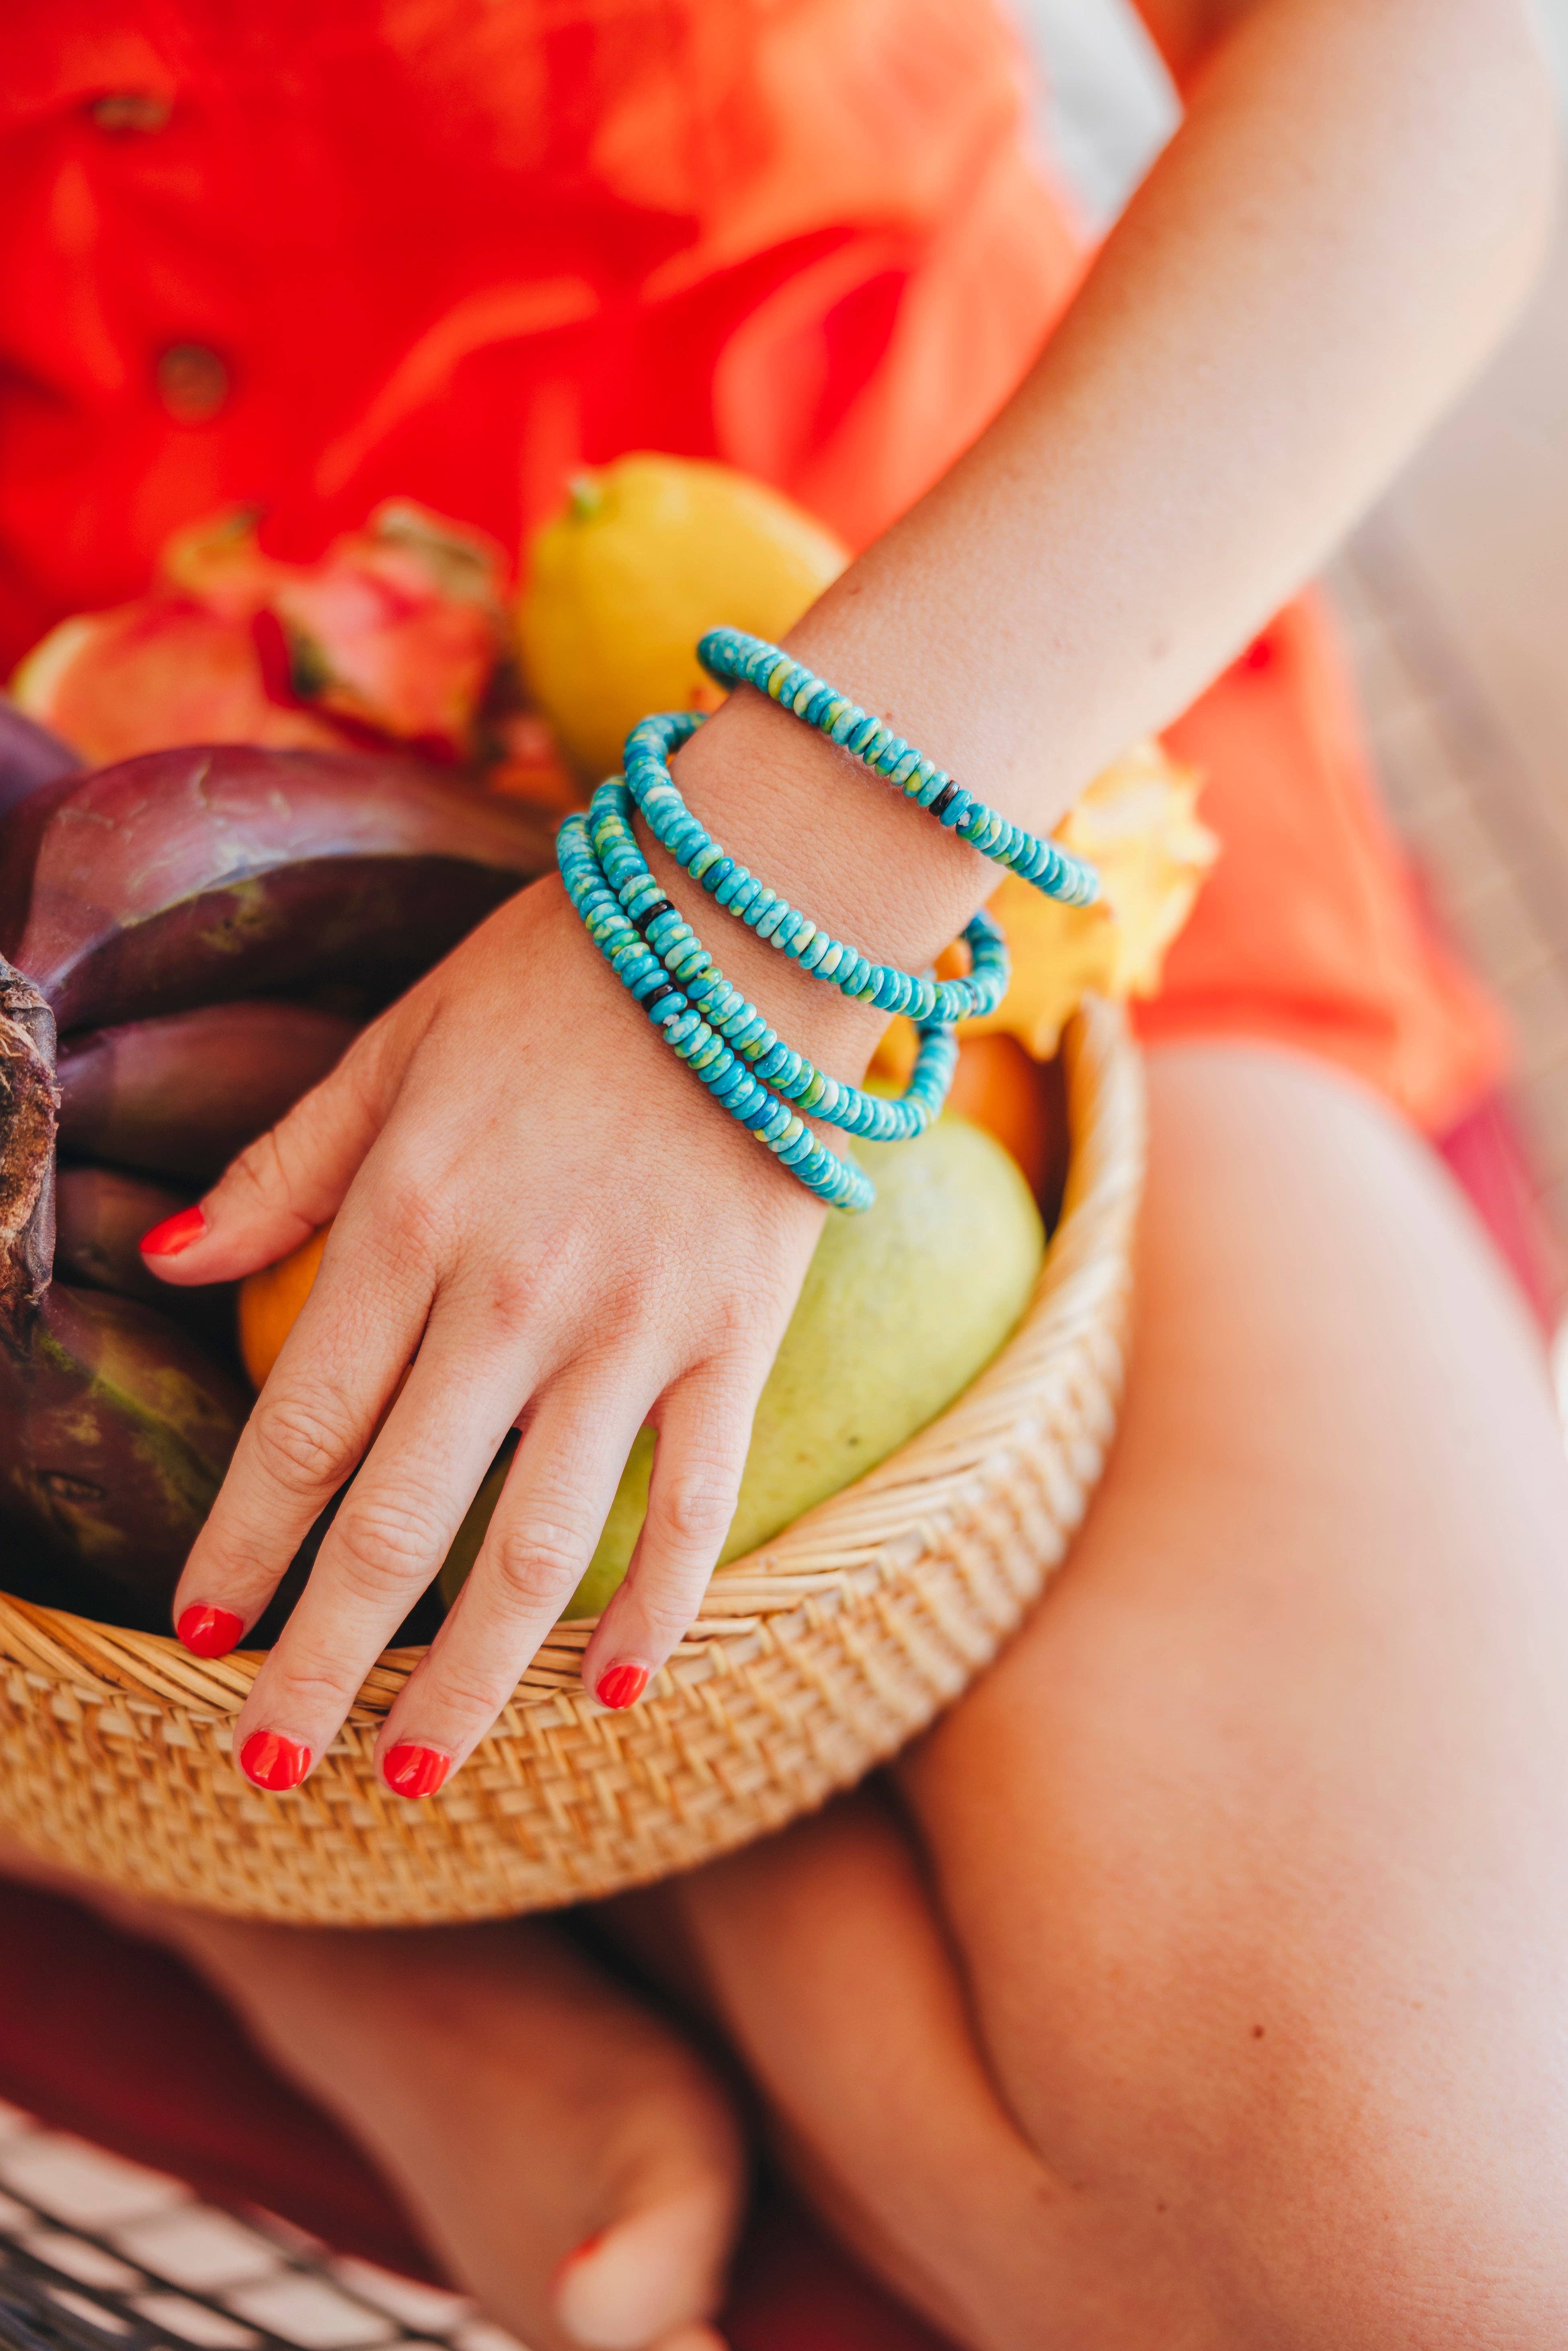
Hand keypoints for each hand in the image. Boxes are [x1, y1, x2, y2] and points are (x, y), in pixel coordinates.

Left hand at [149, 868, 859, 1796]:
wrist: (756, 921)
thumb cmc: (562, 976)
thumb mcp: (398, 1045)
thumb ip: (291, 1166)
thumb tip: (171, 1263)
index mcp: (411, 1222)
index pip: (302, 1428)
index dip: (242, 1546)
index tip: (200, 1637)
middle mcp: (512, 1298)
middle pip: (399, 1522)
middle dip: (324, 1661)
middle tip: (268, 1769)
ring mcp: (634, 1330)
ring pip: (539, 1548)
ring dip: (469, 1679)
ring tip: (413, 1776)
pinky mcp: (737, 1339)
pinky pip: (697, 1504)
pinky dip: (657, 1608)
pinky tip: (609, 1692)